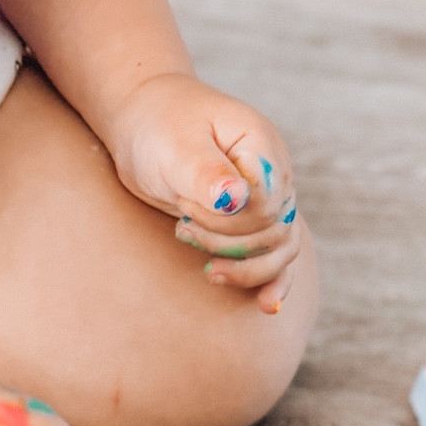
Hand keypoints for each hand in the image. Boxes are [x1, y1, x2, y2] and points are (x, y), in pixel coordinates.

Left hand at [103, 72, 301, 312]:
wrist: (145, 120)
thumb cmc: (157, 124)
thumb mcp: (175, 144)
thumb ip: (206, 171)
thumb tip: (236, 200)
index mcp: (262, 147)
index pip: (266, 206)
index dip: (229, 221)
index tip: (187, 207)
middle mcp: (273, 175)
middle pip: (274, 232)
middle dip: (227, 243)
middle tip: (183, 228)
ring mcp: (266, 199)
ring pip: (280, 250)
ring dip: (244, 267)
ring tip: (208, 272)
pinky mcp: (251, 220)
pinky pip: (274, 255)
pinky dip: (271, 280)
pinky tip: (267, 305)